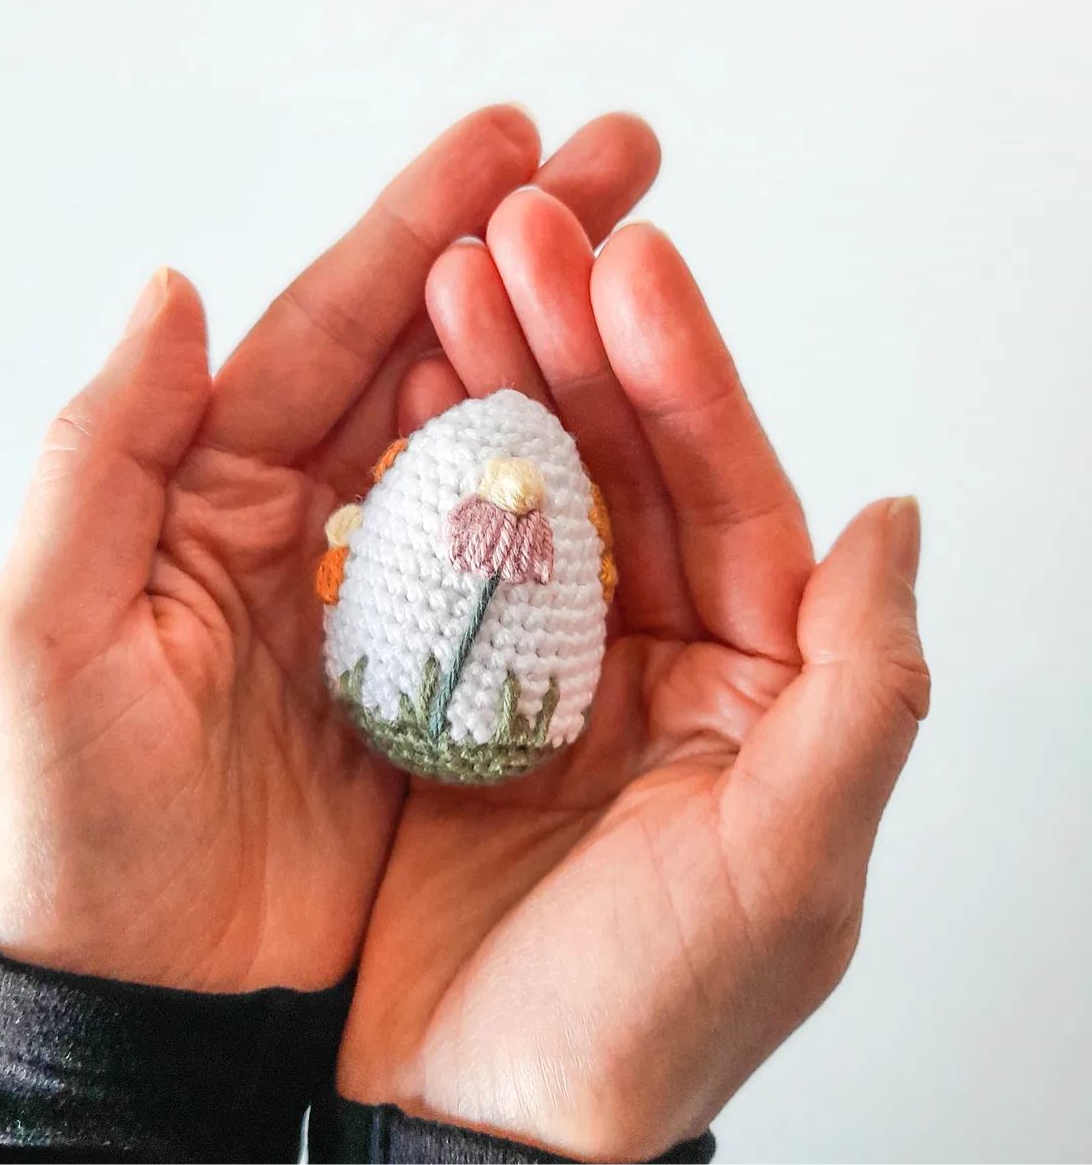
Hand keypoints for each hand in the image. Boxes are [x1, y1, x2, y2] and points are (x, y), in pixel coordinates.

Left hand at [0, 106, 659, 990]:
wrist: (150, 1022)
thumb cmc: (73, 835)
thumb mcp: (45, 636)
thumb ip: (101, 449)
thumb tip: (172, 290)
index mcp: (209, 483)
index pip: (329, 323)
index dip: (421, 223)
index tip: (510, 142)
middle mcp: (308, 514)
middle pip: (433, 348)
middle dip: (529, 248)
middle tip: (623, 164)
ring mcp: (387, 591)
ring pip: (494, 431)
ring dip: (572, 341)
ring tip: (650, 259)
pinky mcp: (452, 677)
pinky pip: (534, 556)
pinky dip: (589, 480)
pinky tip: (645, 418)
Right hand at [339, 192, 929, 1159]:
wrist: (466, 1136)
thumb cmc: (643, 1028)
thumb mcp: (788, 867)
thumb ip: (863, 688)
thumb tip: (898, 519)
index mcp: (759, 681)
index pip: (732, 489)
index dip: (685, 368)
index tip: (633, 261)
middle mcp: (664, 654)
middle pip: (627, 455)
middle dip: (577, 332)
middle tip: (520, 227)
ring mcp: (554, 661)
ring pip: (538, 475)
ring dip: (501, 366)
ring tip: (454, 267)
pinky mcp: (454, 683)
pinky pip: (448, 540)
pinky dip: (426, 453)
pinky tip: (403, 377)